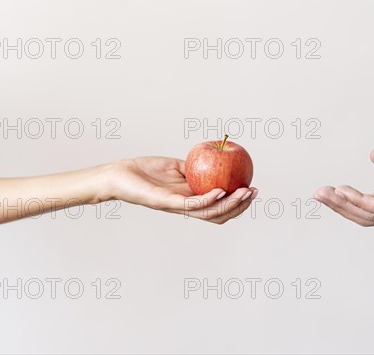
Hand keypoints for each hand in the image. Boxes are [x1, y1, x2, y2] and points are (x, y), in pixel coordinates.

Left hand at [107, 157, 256, 223]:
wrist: (120, 175)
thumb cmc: (145, 171)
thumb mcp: (177, 166)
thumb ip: (196, 167)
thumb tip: (217, 158)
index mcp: (190, 200)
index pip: (219, 207)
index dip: (238, 202)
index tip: (252, 189)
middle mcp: (186, 207)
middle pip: (220, 214)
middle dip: (240, 206)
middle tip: (254, 192)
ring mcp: (178, 207)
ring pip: (210, 213)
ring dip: (230, 205)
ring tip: (244, 193)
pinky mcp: (167, 203)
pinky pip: (192, 205)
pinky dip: (209, 199)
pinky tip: (221, 190)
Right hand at [314, 135, 373, 225]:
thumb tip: (373, 156)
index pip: (369, 204)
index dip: (346, 199)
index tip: (327, 189)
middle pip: (364, 215)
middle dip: (338, 206)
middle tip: (317, 193)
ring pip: (369, 215)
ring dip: (343, 205)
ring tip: (324, 193)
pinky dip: (360, 202)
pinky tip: (344, 191)